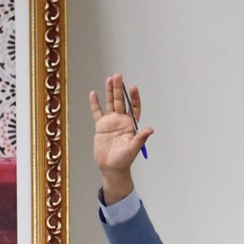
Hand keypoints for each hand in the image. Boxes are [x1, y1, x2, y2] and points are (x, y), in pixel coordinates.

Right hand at [88, 73, 153, 202]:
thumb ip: (140, 138)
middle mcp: (121, 120)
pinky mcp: (100, 126)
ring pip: (110, 103)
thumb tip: (150, 129)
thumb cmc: (124, 160)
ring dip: (110, 92)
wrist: (111, 167)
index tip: (132, 88)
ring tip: (109, 79)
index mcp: (131, 124)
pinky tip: (93, 93)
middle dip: (119, 89)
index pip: (134, 107)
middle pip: (120, 101)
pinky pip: (97, 112)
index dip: (134, 98)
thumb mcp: (133, 149)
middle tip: (118, 76)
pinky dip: (95, 103)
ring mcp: (111, 122)